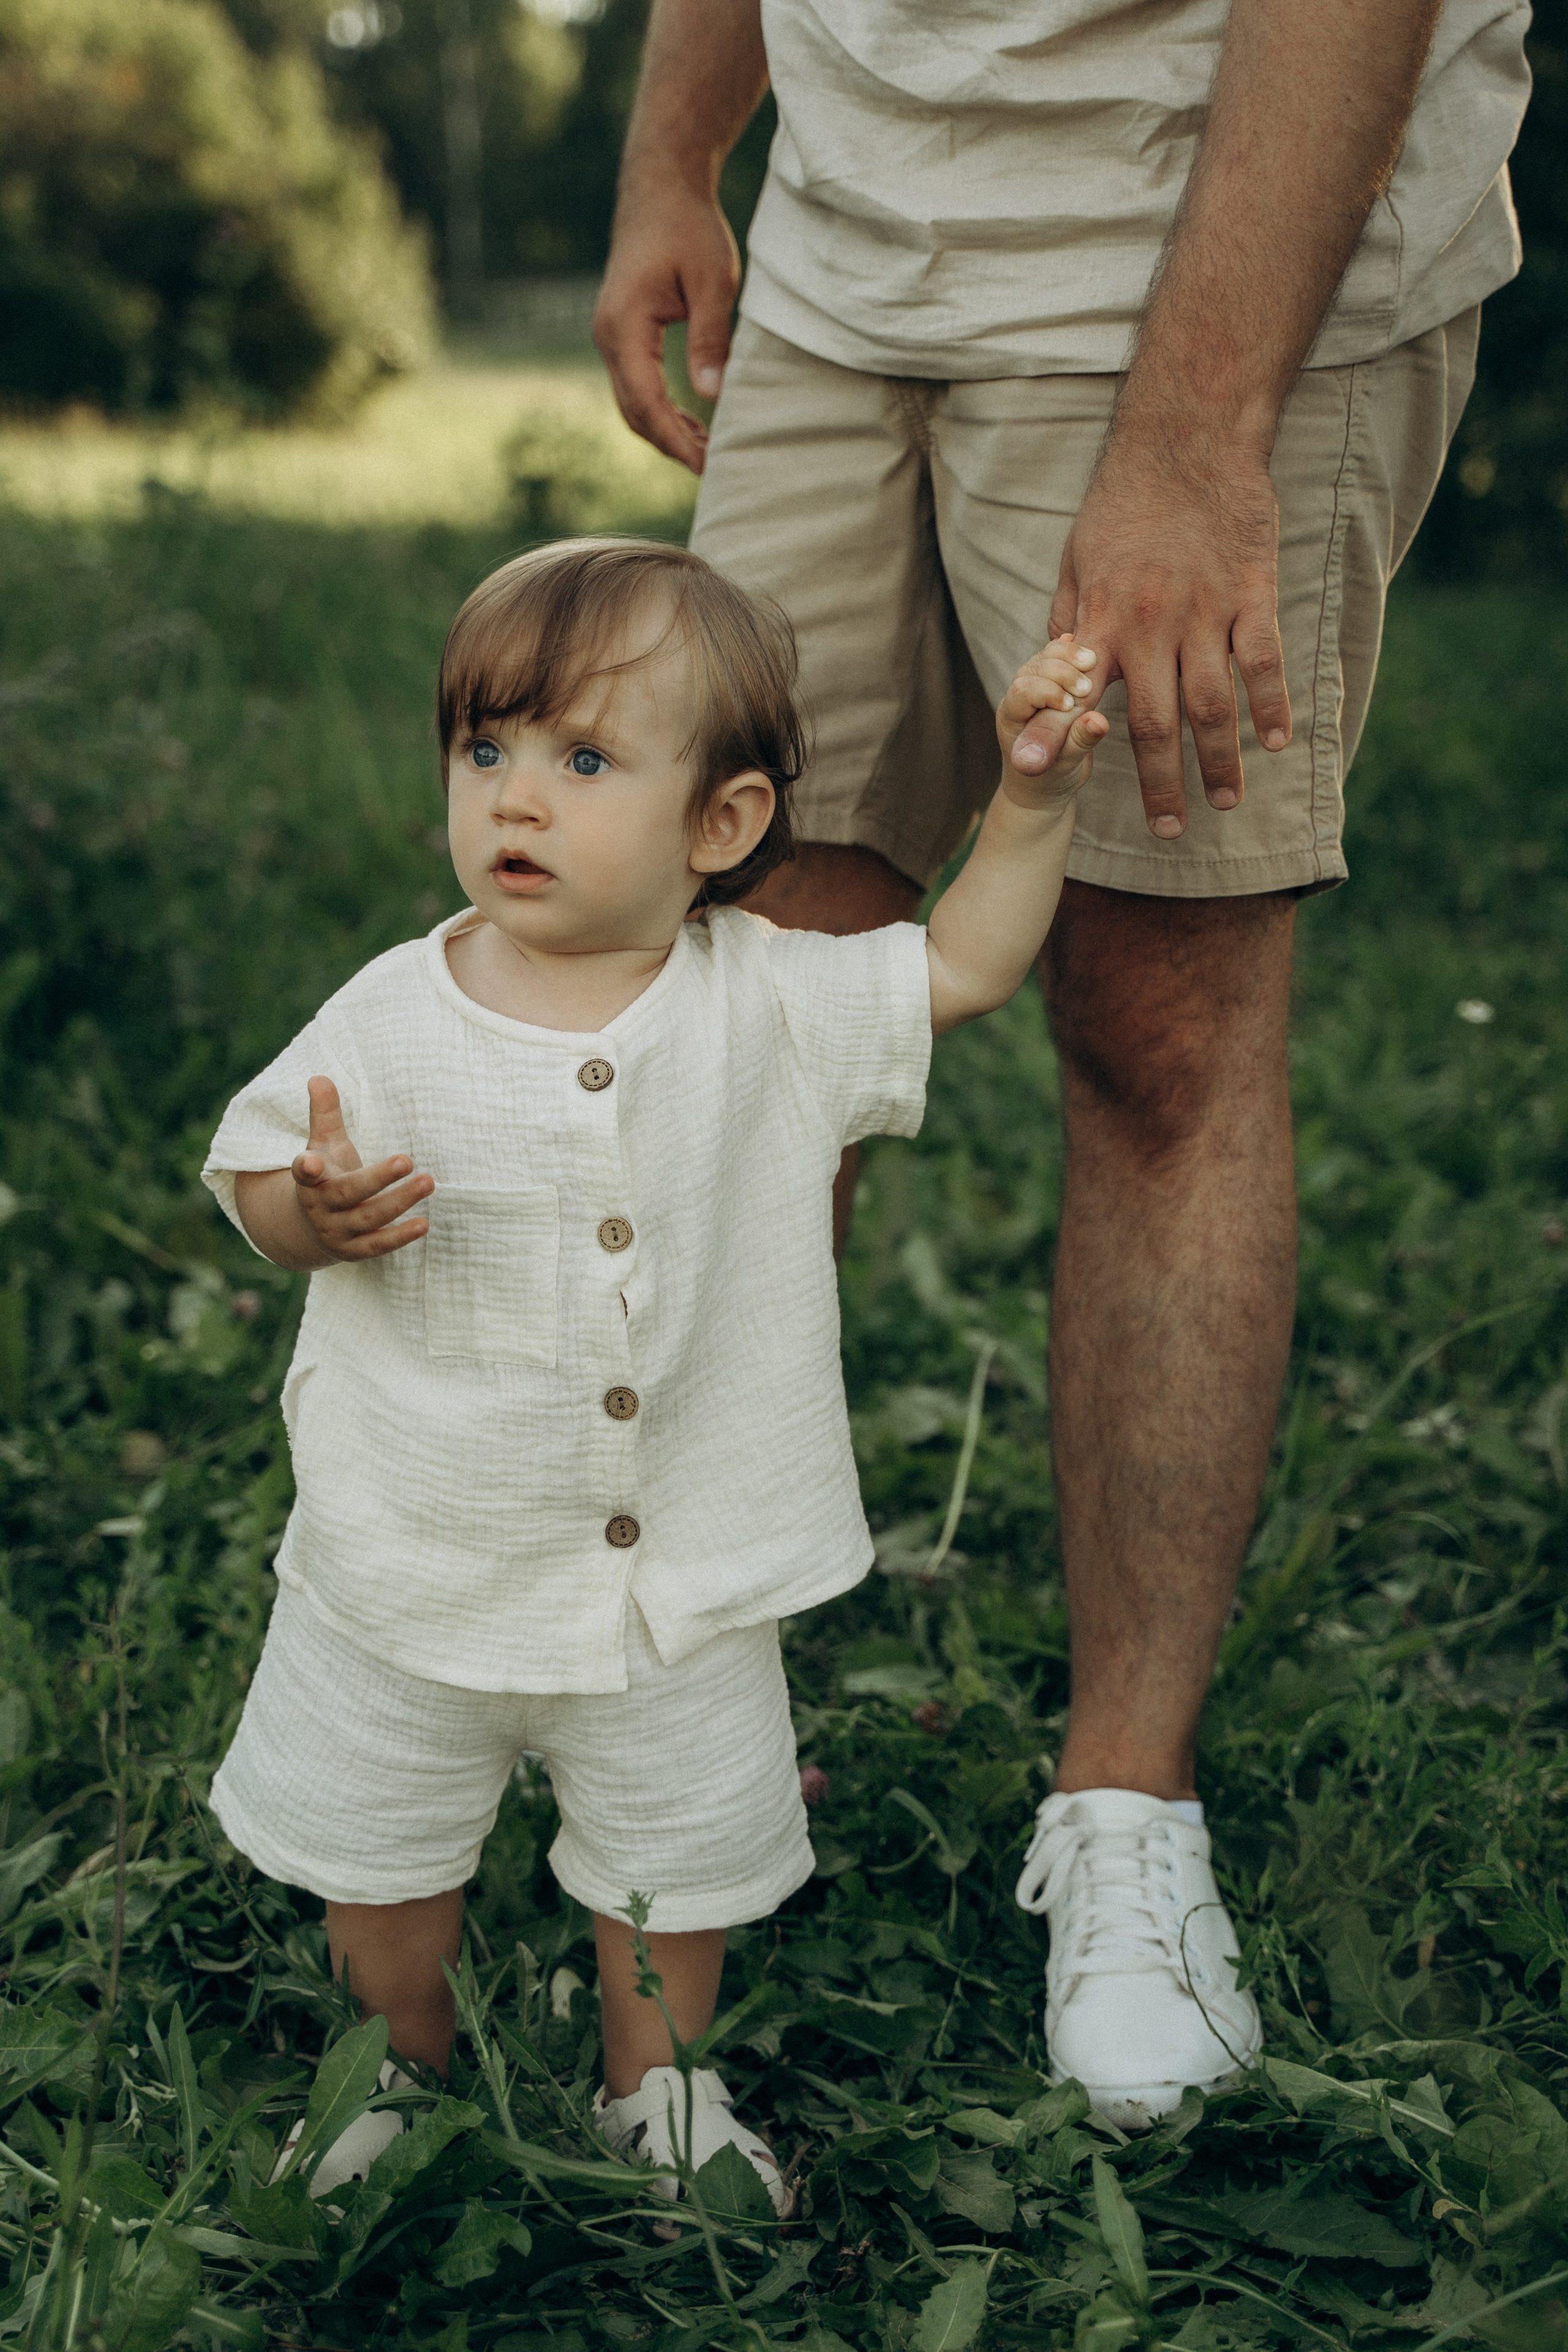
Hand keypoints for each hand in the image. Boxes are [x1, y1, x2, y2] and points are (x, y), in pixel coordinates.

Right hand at [289, 1077, 431, 1263]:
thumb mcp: (322, 1144)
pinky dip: (399, 1237)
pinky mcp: (353, 1251)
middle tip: (406, 1159)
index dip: (305, 1168)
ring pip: (368, 1219)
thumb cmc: (325, 1176)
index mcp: (309, 1180)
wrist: (308, 1228)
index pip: (303, 1172)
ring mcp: (336, 1232)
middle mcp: (320, 1208)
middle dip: (377, 1178)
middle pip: (347, 1193)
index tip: (307, 1162)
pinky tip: (424, 1224)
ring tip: (428, 1182)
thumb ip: (325, 1114)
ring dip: (399, 1202)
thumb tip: (319, 1077)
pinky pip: (377, 1246)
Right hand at [592, 185, 740, 474]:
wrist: (660, 187)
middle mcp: (607, 335)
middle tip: (711, 467)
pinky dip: (659, 409)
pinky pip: (634, 384)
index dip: (676, 439)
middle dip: (670, 443)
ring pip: (631, 402)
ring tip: (705, 449)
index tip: (706, 465)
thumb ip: (709, 339)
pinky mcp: (619, 332)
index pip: (647, 401)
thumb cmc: (689, 227)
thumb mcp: (711, 282)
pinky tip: (690, 421)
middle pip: (634, 411)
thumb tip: (710, 396)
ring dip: (664, 430)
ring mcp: (609, 335)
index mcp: (625, 325)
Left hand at [997, 642, 1109, 805]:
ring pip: (1046, 658)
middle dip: (1061, 671)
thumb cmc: (1049, 781)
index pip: (1022, 690)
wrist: (1044, 785)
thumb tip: (1098, 721)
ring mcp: (1035, 687)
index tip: (1071, 705)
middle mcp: (1018, 698)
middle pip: (1033, 668)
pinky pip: (1058, 658)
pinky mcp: (1053, 682)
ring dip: (1068, 656)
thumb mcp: (1066, 767)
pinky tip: (1087, 650)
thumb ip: (1079, 743)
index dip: (1048, 691)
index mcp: (1012, 718)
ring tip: (1093, 660)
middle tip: (1087, 686)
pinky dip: (1072, 652)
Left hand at [1012, 431, 1291, 836]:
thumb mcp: (1077, 558)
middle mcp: (1152, 624)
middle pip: (1154, 722)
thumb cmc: (1125, 501)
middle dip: (1161, 783)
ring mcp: (1206, 612)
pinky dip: (1271, 705)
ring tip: (1226, 802)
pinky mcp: (1252, 593)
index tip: (1036, 778)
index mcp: (1102, 620)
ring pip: (1212, 704)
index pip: (1077, 695)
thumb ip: (1069, 620)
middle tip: (1168, 831)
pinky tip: (1275, 743)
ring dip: (1219, 761)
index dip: (1056, 738)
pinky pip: (1264, 661)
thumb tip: (1054, 669)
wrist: (1187, 439)